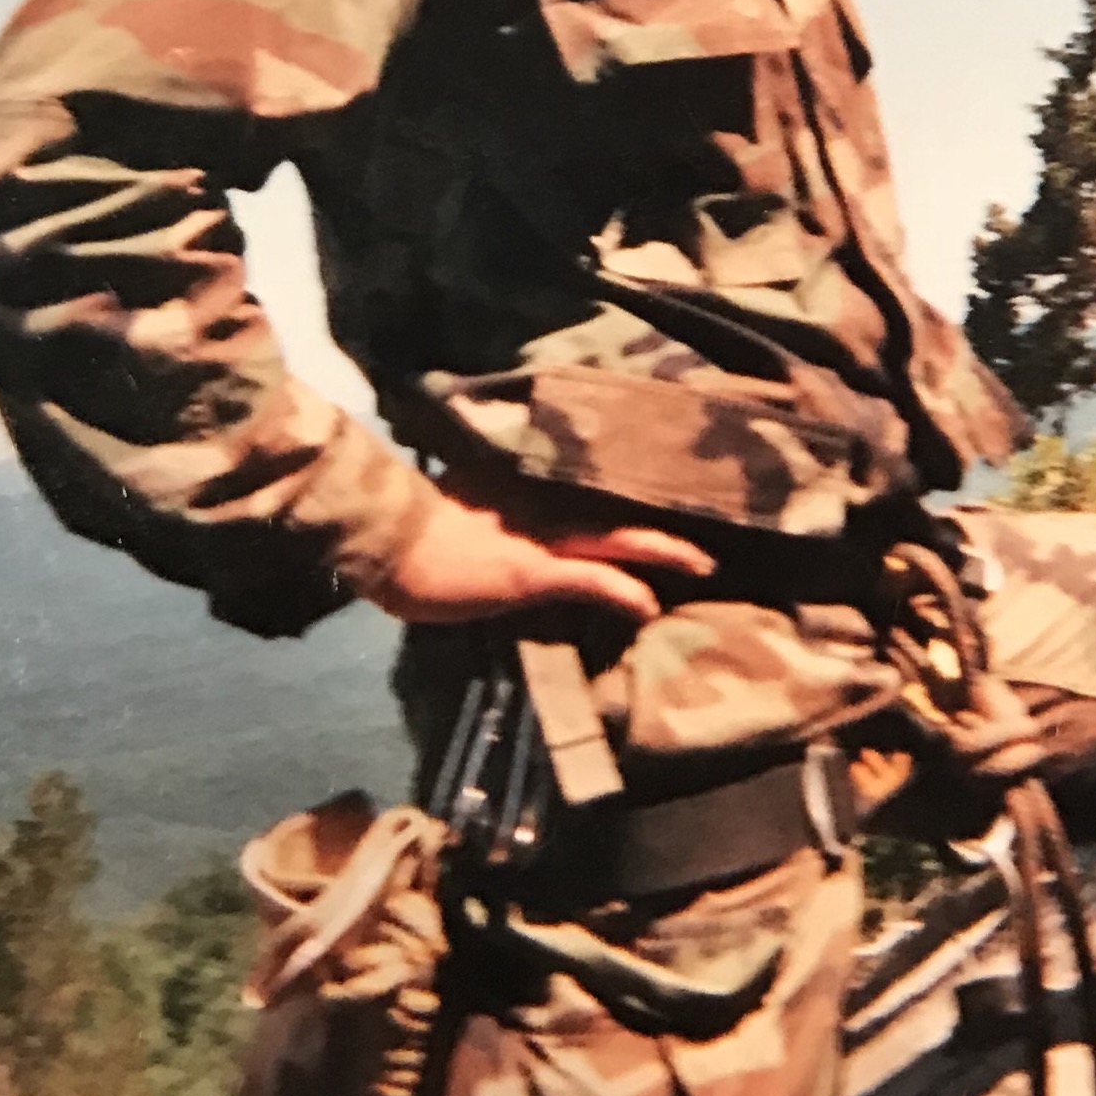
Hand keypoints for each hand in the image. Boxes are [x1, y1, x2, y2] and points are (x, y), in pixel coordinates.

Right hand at [374, 488, 714, 627]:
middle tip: (706, 530)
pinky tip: (648, 605)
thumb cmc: (414, 528)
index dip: (629, 493)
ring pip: (619, 539)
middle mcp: (544, 508)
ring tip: (702, 563)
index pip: (591, 491)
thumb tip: (500, 507)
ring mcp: (542, 539)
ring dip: (665, 551)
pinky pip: (592, 579)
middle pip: (618, 509)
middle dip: (663, 520)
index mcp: (529, 492)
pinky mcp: (532, 572)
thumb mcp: (462, 504)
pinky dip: (624, 591)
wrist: (389, 540)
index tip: (663, 494)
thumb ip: (493, 502)